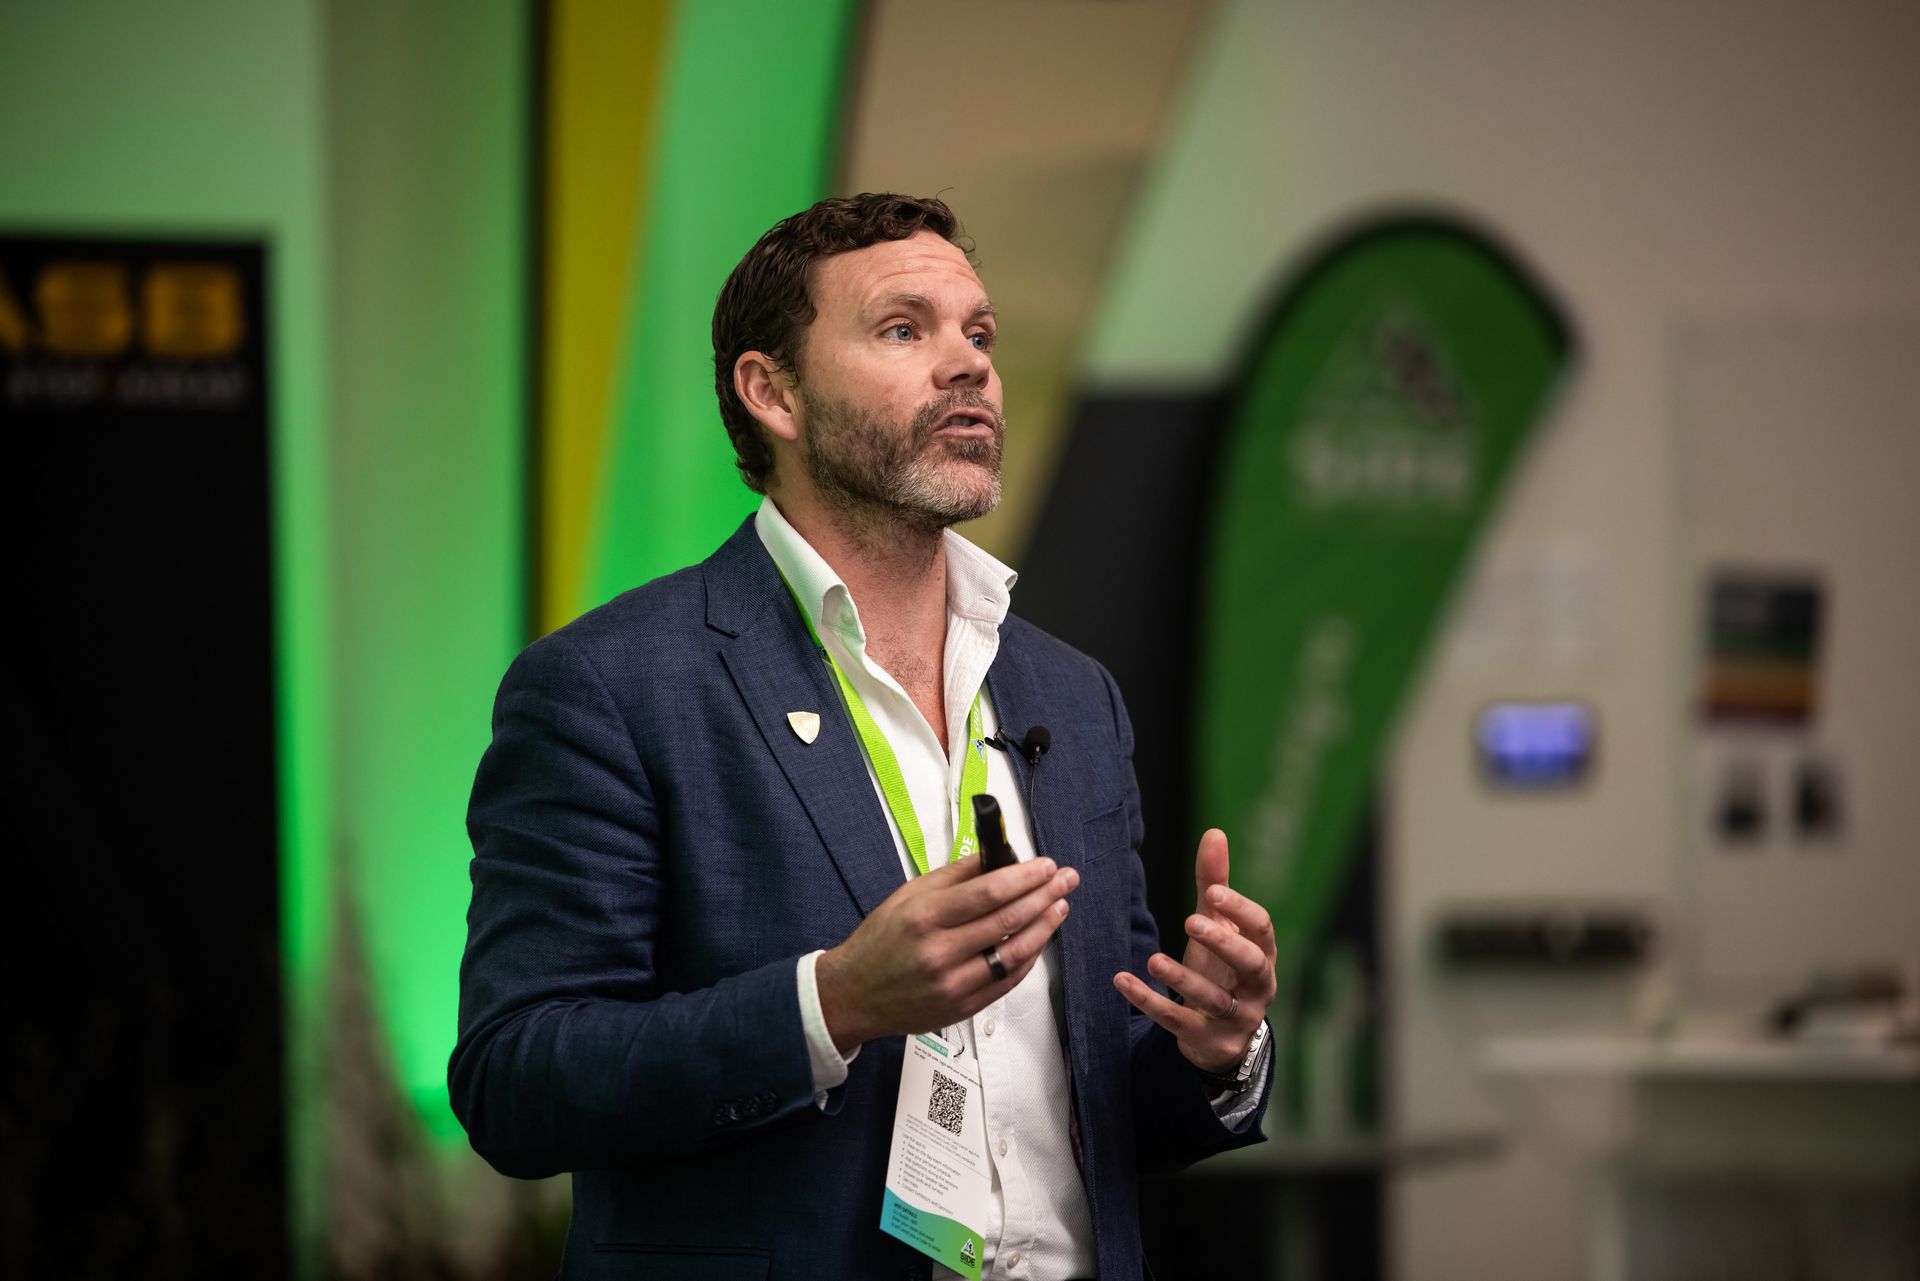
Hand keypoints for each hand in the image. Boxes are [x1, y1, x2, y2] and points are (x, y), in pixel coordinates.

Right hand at [816, 853, 1078, 1053]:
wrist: (854, 994)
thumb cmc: (880, 940)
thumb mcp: (907, 895)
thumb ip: (954, 876)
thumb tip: (996, 856)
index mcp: (925, 917)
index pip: (989, 892)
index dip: (1025, 877)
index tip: (1047, 865)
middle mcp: (940, 952)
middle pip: (1008, 920)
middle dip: (1044, 895)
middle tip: (1067, 879)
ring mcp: (953, 984)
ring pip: (1015, 953)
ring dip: (1044, 927)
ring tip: (1060, 906)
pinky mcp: (962, 1008)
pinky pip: (1007, 981)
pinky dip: (1028, 958)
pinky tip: (1039, 939)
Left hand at [1112, 828, 1276, 1072]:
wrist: (1224, 1034)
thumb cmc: (1223, 967)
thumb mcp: (1220, 927)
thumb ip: (1216, 883)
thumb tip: (1214, 832)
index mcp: (1263, 953)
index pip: (1262, 929)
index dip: (1240, 911)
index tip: (1215, 893)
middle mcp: (1257, 987)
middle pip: (1250, 964)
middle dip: (1223, 943)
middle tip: (1191, 921)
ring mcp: (1235, 1017)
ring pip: (1214, 1000)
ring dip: (1183, 980)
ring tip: (1152, 960)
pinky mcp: (1207, 1040)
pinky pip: (1178, 1023)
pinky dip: (1149, 1003)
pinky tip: (1122, 982)